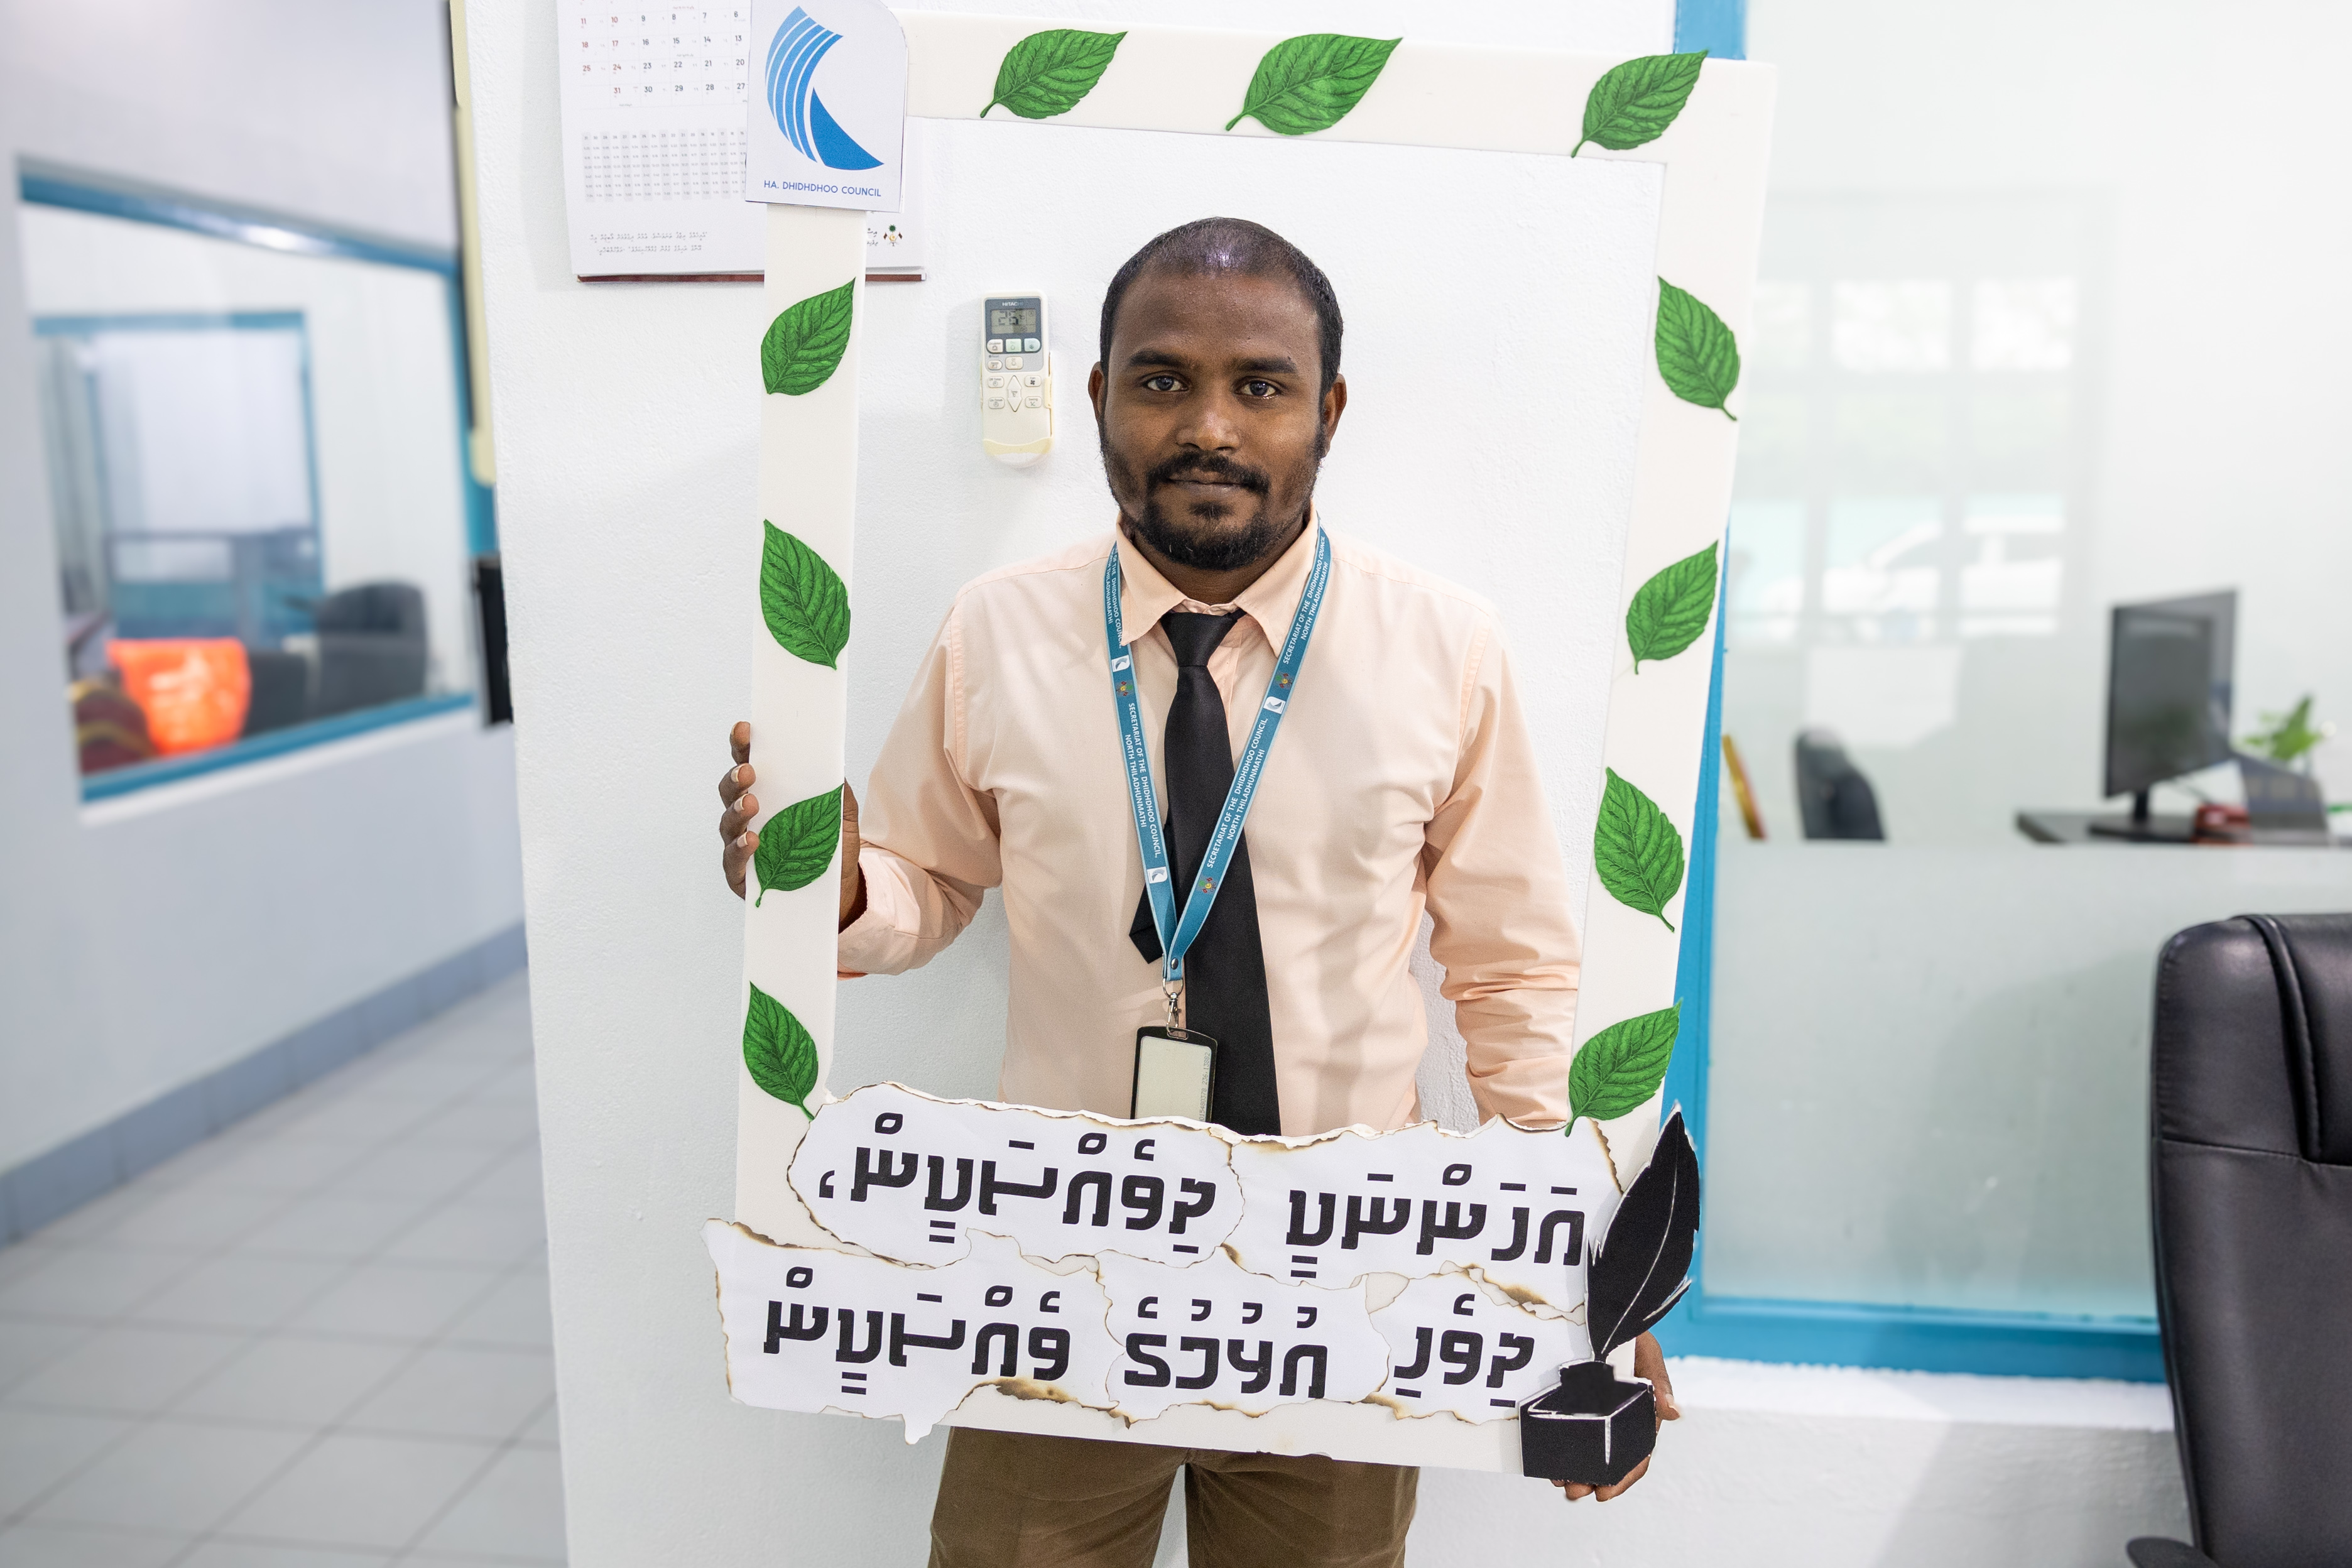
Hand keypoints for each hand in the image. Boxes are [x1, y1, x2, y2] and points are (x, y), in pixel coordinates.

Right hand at [719, 721, 863, 920]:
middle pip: (731, 790)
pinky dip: (740, 848)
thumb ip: (836, 792)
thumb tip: (833, 765)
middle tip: (748, 770)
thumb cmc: (830, 847)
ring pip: (728, 823)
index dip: (743, 745)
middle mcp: (747, 816)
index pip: (748, 763)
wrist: (839, 891)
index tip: (745, 728)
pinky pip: (734, 860)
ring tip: (751, 802)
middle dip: (736, 777)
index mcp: (766, 793)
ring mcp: (740, 844)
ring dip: (737, 810)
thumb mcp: (841, 816)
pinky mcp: (741, 875)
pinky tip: (752, 840)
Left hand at [1553, 1333, 1677, 1502]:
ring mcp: (1596, 1410)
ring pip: (1589, 1450)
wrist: (1608, 1309)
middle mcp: (1620, 1417)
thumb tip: (1674, 1414)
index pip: (1637, 1454)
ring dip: (1577, 1470)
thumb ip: (1659, 1382)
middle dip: (1593, 1480)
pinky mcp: (1575, 1401)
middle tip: (1574, 1492)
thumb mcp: (1648, 1353)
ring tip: (1561, 1482)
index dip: (1623, 1477)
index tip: (1604, 1494)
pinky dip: (1563, 1449)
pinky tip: (1550, 1461)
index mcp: (1642, 1413)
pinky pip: (1569, 1430)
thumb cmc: (1633, 1332)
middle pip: (1610, 1459)